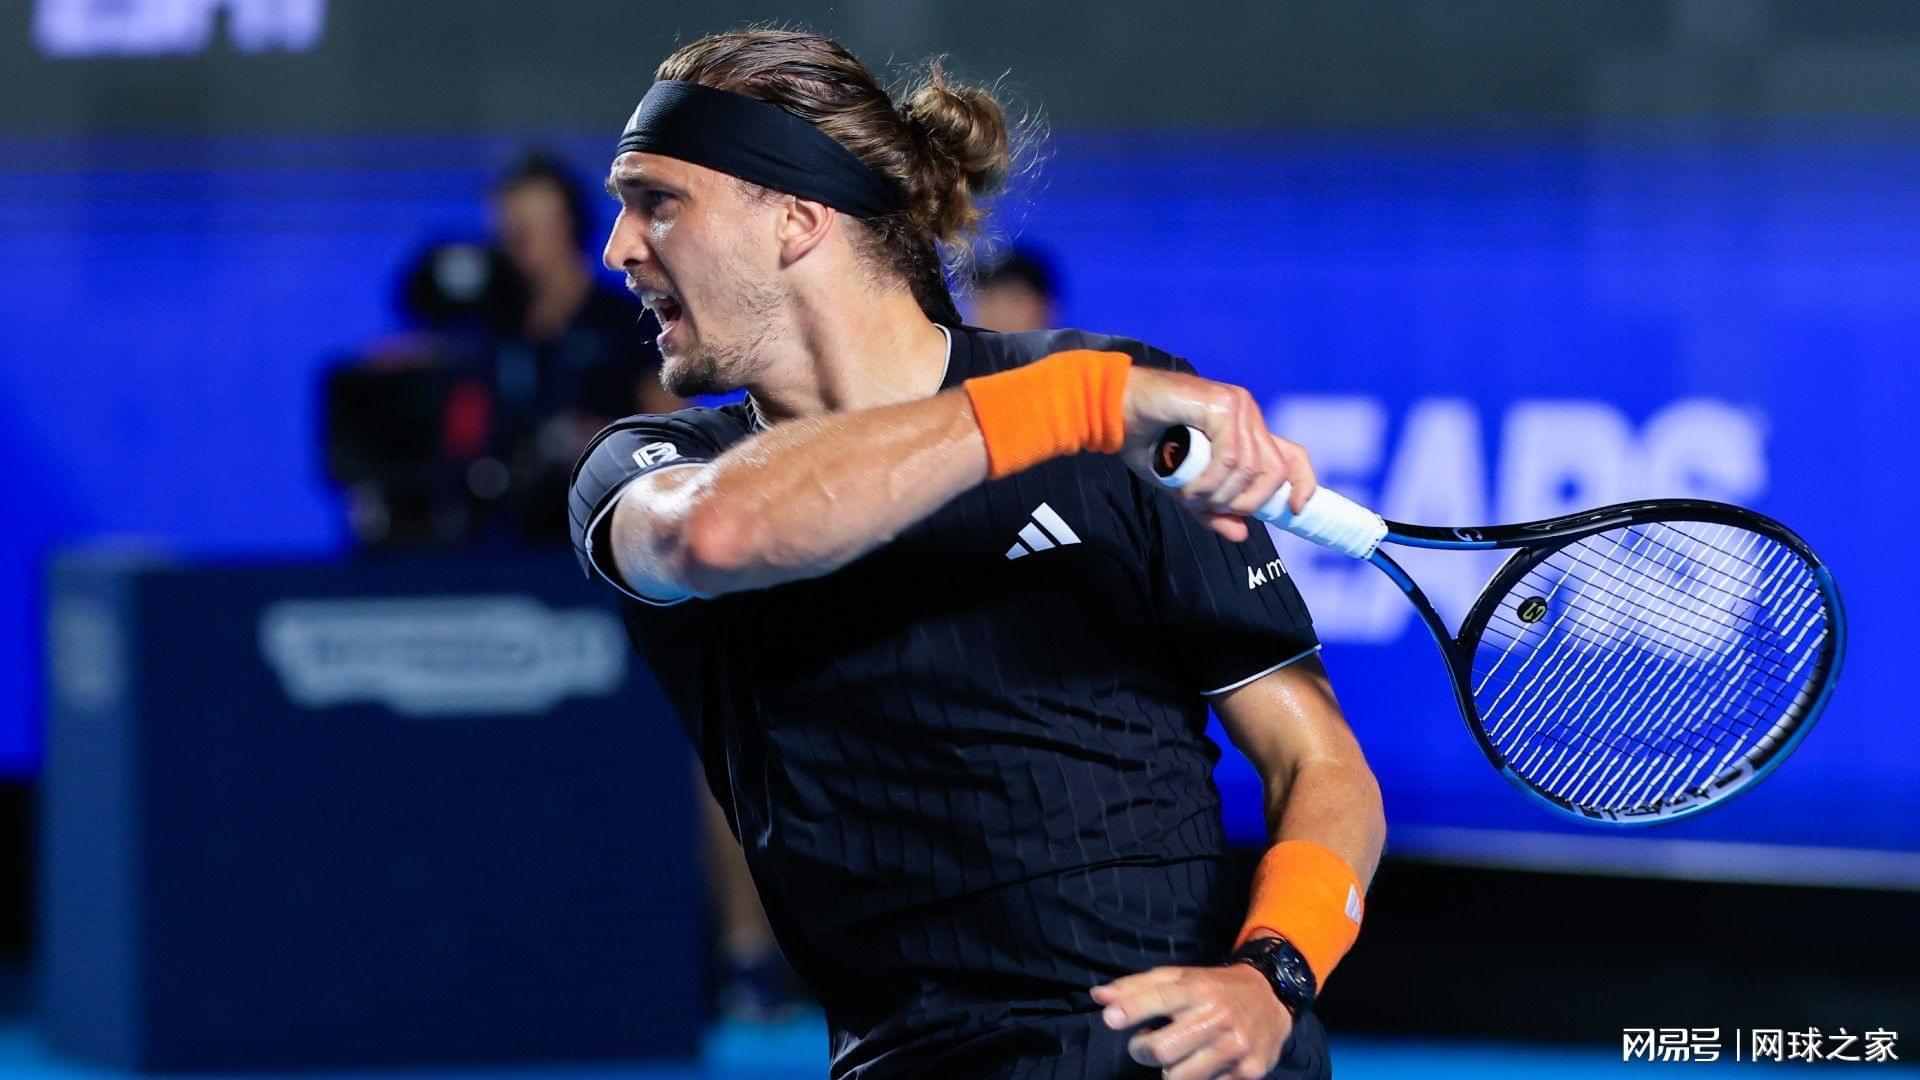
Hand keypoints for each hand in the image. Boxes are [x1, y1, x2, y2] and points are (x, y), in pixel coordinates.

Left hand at [1091, 962, 1292, 1078]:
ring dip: (1168, 1071)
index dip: (1131, 1010)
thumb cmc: (1214, 987)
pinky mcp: (1249, 1071)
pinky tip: (1203, 1064)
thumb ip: (1138, 987)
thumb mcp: (1179, 977)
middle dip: (1143, 1051)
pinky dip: (1196, 1079)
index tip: (1110, 1018)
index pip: (1159, 998)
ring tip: (1177, 1056)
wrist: (1271, 997)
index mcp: (1198, 989)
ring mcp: (1235, 1046)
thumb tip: (1098, 997)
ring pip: (1179, 1076)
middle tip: (1146, 1046)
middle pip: (1162, 1049)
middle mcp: (1217, 1016)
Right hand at [1119, 368, 1315, 541]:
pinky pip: (1230, 457)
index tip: (1295, 511)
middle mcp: (1248, 415)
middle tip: (1211, 507)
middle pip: (1274, 471)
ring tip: (1190, 494)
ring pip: (1250, 468)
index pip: (1292, 456)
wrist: (1115, 410)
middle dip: (1246, 501)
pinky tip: (1189, 485)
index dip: (1303, 484)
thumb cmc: (1146, 441)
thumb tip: (1242, 533)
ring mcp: (1237, 407)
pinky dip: (1210, 480)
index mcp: (1246, 430)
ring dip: (1219, 494)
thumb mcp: (1184, 486)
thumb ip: (1212, 508)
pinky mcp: (1222, 405)